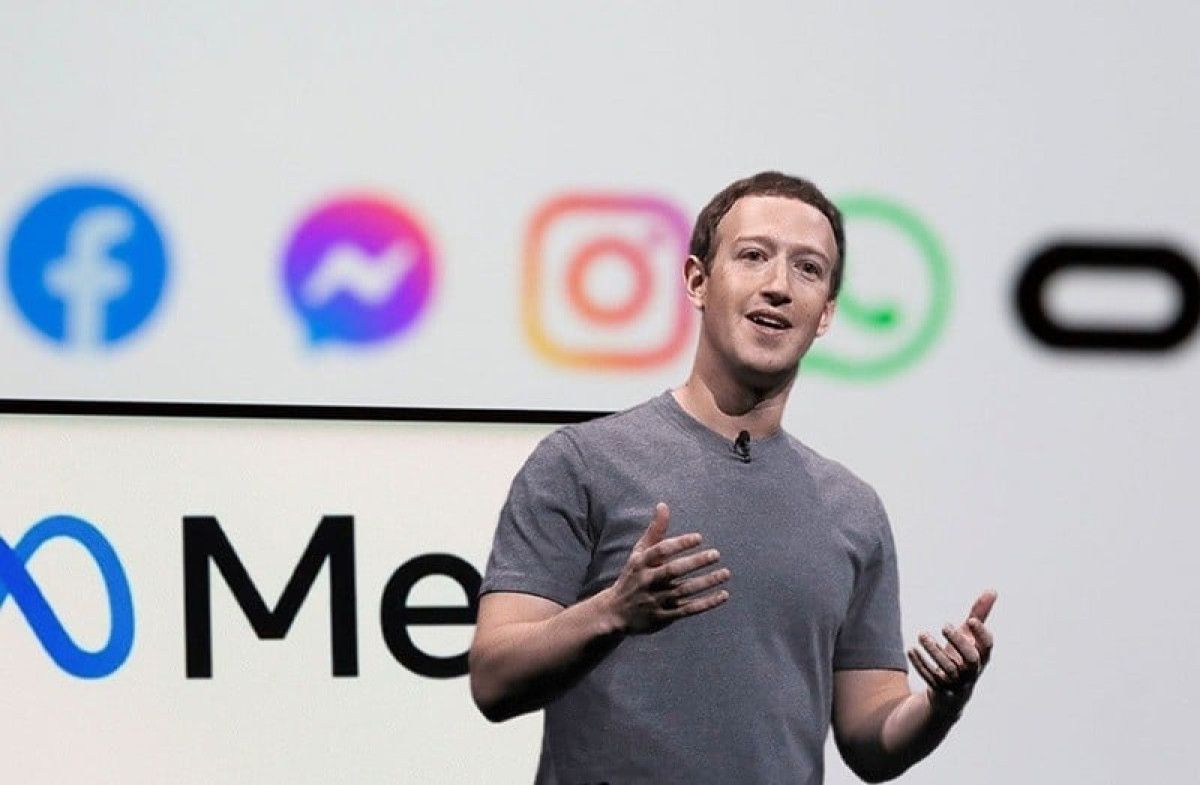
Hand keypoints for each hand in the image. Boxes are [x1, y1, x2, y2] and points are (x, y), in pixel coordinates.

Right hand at [603, 502, 729, 634]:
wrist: (616, 612)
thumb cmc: (634, 576)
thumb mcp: (639, 553)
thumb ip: (655, 531)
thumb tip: (663, 505)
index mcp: (641, 563)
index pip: (661, 551)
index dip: (680, 543)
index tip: (699, 538)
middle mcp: (648, 581)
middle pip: (673, 570)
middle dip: (695, 562)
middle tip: (716, 554)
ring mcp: (656, 600)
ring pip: (684, 591)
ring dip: (706, 582)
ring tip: (726, 573)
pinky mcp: (664, 617)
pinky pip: (689, 610)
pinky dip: (707, 603)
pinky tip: (723, 595)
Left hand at [907, 590, 996, 715]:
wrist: (951, 695)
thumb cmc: (962, 658)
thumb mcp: (969, 637)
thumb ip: (978, 615)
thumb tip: (992, 590)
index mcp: (982, 657)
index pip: (987, 647)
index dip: (981, 634)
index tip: (970, 620)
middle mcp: (972, 672)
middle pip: (971, 659)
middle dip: (958, 641)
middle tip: (943, 625)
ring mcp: (957, 683)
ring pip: (948, 669)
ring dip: (933, 650)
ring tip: (922, 634)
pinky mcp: (941, 690)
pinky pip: (930, 678)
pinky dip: (920, 663)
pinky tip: (911, 649)